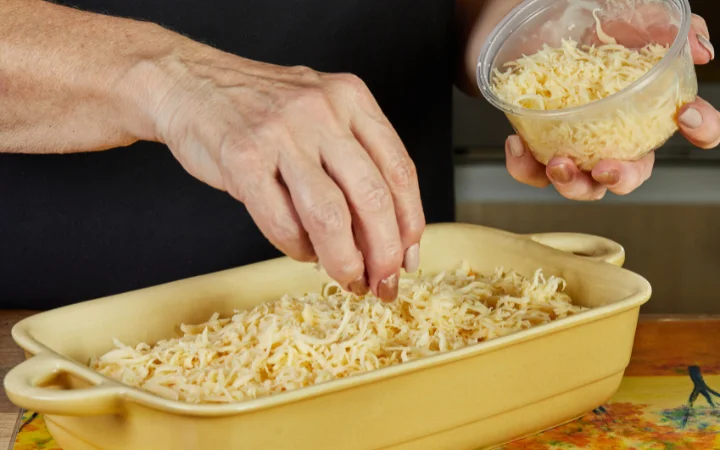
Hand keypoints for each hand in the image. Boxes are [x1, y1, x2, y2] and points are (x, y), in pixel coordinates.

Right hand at [132, 40, 424, 300]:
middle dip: (385, 254)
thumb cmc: (261, 109)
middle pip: (373, 198)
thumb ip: (355, 163)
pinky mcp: (242, 158)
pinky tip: (302, 252)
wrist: (189, 84)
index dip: (410, 225)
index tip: (408, 258)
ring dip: (345, 261)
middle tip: (383, 283)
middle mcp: (322, 111)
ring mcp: (281, 133)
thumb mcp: (321, 114)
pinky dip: (298, 249)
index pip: (400, 171)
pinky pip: (282, 222)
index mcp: (352, 99)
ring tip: (348, 279)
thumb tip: (387, 237)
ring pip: (331, 216)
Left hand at [505, 14, 716, 199]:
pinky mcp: (536, 147)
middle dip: (620, 178)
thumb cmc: (589, 25)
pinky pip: (531, 173)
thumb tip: (701, 51)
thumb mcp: (637, 20)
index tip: (686, 115)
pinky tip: (517, 142)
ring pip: (579, 186)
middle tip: (606, 168)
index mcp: (645, 112)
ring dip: (571, 184)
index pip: (691, 132)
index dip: (702, 131)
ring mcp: (574, 146)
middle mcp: (612, 136)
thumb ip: (674, 31)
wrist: (532, 21)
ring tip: (559, 163)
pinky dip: (524, 167)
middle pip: (628, 176)